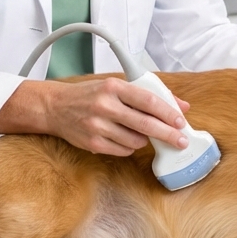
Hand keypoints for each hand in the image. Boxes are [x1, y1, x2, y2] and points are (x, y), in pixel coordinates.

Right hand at [0, 77, 190, 157]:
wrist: (55, 107)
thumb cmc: (90, 95)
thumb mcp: (116, 86)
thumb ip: (148, 94)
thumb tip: (181, 106)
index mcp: (113, 87)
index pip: (148, 100)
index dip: (168, 112)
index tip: (180, 121)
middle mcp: (105, 106)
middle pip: (145, 124)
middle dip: (168, 134)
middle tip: (181, 140)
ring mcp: (97, 126)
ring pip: (136, 140)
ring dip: (146, 140)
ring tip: (144, 133)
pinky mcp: (93, 143)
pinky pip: (123, 150)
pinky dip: (131, 146)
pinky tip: (127, 138)